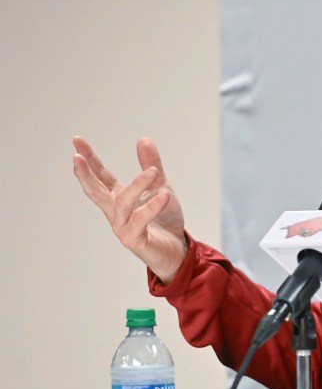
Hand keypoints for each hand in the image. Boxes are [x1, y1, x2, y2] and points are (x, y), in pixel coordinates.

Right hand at [72, 136, 186, 283]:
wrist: (178, 248)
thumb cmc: (165, 220)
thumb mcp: (161, 186)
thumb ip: (151, 165)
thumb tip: (143, 139)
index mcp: (119, 198)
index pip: (100, 176)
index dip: (89, 159)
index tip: (77, 141)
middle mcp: (116, 212)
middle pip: (95, 191)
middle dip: (85, 174)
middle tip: (76, 157)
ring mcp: (122, 227)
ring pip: (123, 203)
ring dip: (137, 185)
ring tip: (153, 172)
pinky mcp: (134, 240)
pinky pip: (140, 221)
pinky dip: (151, 207)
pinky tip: (163, 195)